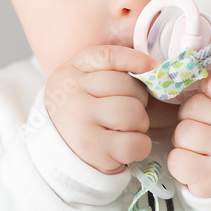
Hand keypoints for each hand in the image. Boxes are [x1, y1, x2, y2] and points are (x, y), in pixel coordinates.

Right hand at [45, 46, 156, 174]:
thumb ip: (111, 70)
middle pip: (127, 86)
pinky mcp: (92, 149)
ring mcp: (81, 123)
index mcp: (71, 73)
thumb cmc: (82, 115)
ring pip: (133, 112)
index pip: (108, 56)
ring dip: (140, 123)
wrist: (56, 154)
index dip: (135, 59)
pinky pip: (134, 143)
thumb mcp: (84, 85)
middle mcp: (73, 95)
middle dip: (139, 99)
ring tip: (127, 130)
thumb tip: (154, 66)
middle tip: (128, 112)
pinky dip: (141, 146)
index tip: (152, 67)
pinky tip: (128, 146)